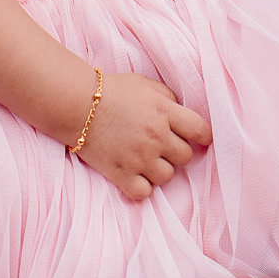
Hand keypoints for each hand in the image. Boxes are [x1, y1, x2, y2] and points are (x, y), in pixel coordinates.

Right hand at [78, 71, 210, 200]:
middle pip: (185, 157)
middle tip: (162, 147)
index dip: (203, 136)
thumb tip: (181, 111)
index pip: (201, 131)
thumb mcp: (145, 84)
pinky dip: (141, 187)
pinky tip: (134, 176)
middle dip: (176, 152)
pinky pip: (144, 193)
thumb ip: (168, 98)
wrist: (75, 104)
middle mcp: (156, 136)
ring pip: (167, 177)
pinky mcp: (121, 174)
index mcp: (165, 112)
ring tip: (146, 161)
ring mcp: (139, 157)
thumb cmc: (111, 91)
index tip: (198, 138)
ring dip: (160, 170)